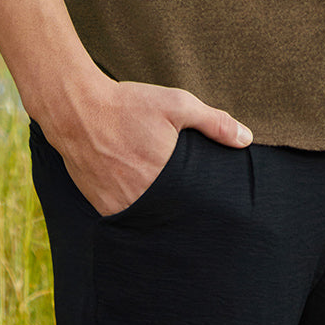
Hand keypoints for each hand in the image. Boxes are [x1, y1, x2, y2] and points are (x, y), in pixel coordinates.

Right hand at [40, 78, 252, 216]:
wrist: (77, 110)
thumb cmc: (129, 105)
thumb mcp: (176, 104)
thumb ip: (214, 122)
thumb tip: (247, 139)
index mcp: (166, 178)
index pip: (195, 206)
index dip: (204, 207)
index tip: (212, 205)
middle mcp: (142, 199)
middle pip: (172, 216)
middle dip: (183, 212)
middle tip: (191, 206)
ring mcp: (119, 206)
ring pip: (148, 220)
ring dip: (159, 214)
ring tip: (166, 203)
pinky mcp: (101, 207)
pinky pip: (125, 218)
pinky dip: (135, 211)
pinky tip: (140, 197)